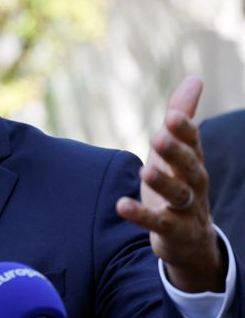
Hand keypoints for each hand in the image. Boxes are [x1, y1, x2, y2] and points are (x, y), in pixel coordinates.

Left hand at [116, 76, 224, 292]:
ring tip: (145, 171)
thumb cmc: (179, 183)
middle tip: (159, 137)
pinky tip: (121, 205)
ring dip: (162, 182)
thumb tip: (196, 78)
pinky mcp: (173, 231)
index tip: (172, 116)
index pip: (192, 143)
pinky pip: (157, 223)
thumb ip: (183, 117)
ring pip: (178, 194)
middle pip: (189, 166)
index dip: (184, 130)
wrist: (191, 239)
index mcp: (192, 161)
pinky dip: (141, 215)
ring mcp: (186, 209)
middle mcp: (194, 183)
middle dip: (176, 152)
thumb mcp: (177, 151)